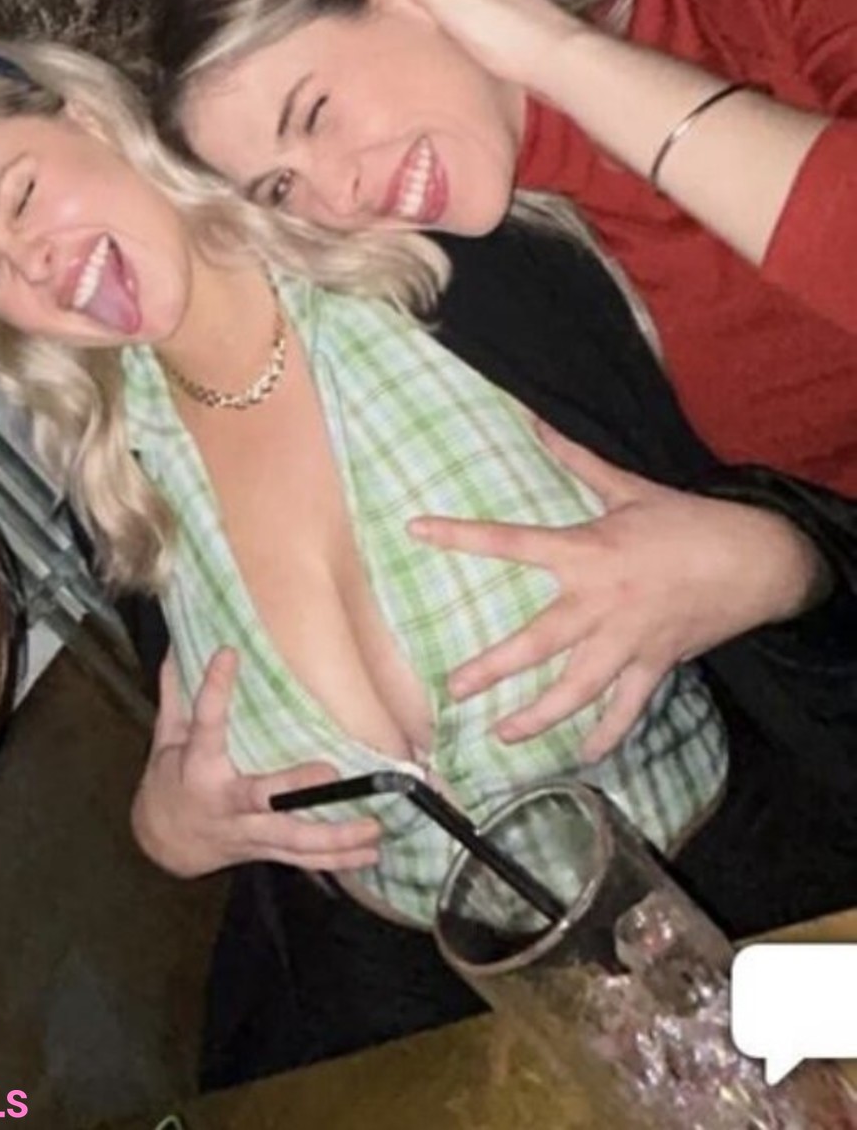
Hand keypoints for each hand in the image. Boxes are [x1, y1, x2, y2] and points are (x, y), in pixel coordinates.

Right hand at [130, 648, 381, 877]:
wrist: (164, 843)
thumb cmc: (171, 781)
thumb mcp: (166, 738)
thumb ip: (176, 695)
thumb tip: (176, 645)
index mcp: (199, 767)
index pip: (205, 723)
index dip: (214, 689)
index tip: (228, 655)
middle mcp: (225, 804)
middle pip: (261, 799)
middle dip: (294, 790)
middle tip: (331, 773)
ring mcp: (249, 832)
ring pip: (293, 840)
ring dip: (335, 837)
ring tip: (373, 828)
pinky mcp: (265, 849)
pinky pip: (304, 860)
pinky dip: (337, 861)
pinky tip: (371, 855)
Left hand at [409, 424, 825, 761]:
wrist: (758, 559)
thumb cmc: (690, 521)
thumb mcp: (630, 487)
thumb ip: (578, 459)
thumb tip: (535, 421)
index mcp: (587, 553)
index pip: (511, 542)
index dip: (461, 535)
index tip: (417, 530)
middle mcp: (600, 603)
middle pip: (537, 643)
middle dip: (492, 668)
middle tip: (454, 689)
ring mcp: (628, 641)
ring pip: (576, 690)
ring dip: (539, 718)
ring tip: (503, 734)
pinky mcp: (655, 664)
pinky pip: (626, 710)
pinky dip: (606, 735)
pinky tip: (583, 755)